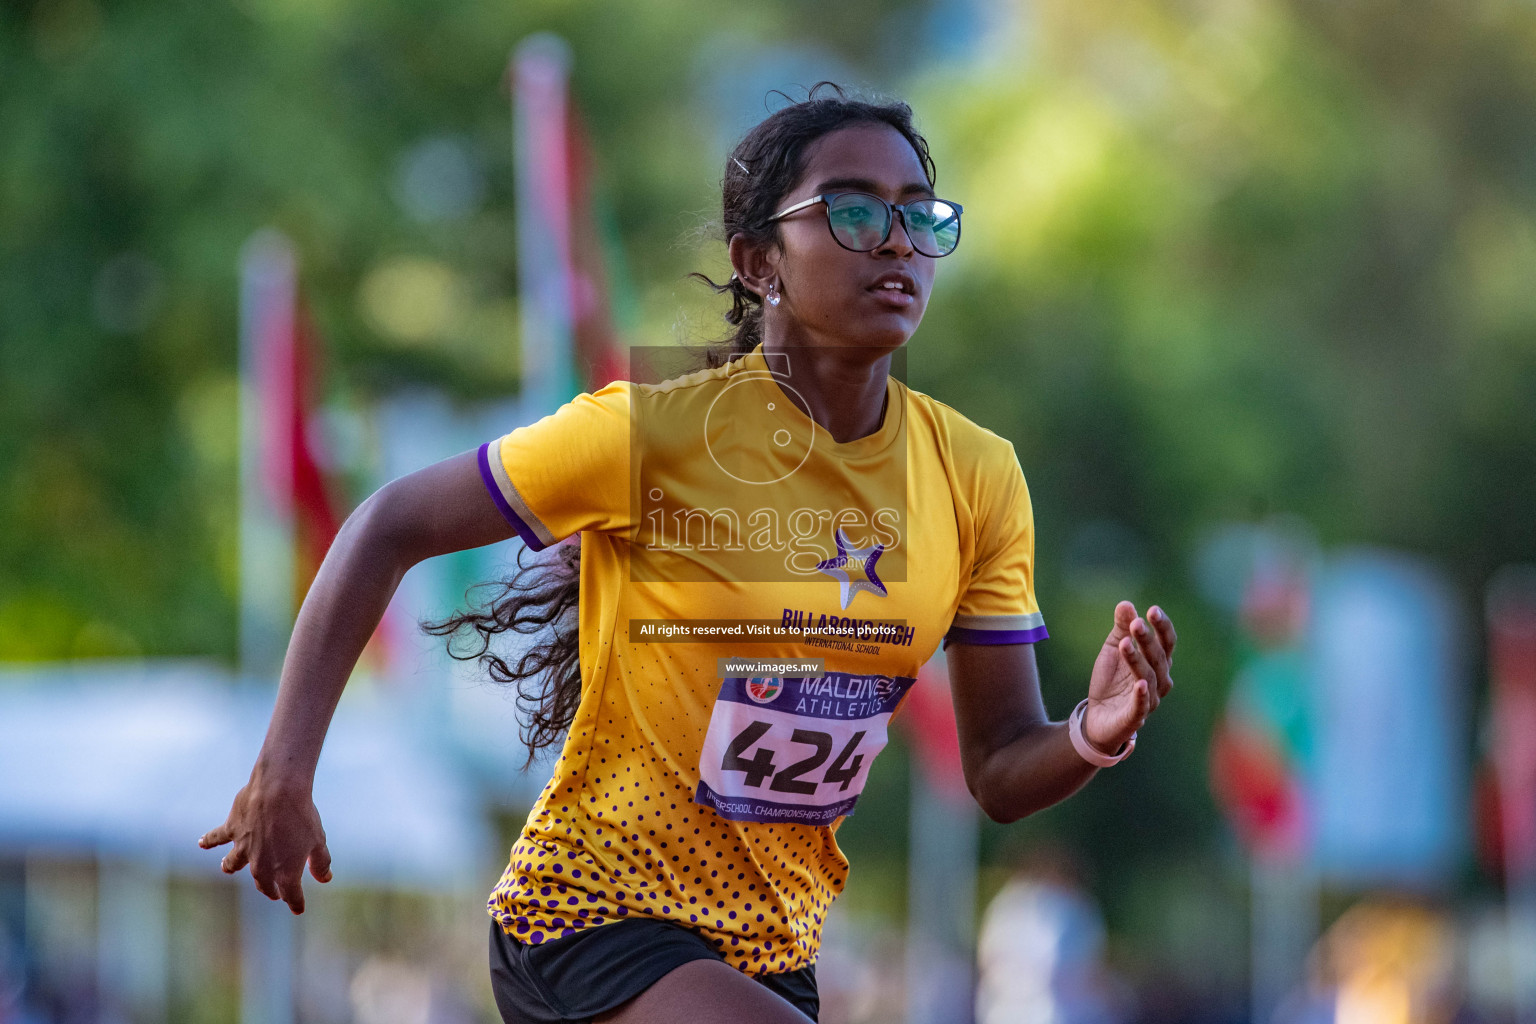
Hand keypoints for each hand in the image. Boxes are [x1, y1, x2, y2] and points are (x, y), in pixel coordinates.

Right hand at [198, 774, 331, 913]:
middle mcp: (261, 865)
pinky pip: (217, 838)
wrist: (279, 793)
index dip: (296, 903)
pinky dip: (209, 841)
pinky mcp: (232, 830)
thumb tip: (325, 879)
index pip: (291, 895)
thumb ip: (321, 864)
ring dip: (230, 867)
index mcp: (285, 873)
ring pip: (233, 864)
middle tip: (273, 892)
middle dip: (269, 889)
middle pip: (264, 882)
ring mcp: (243, 849)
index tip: (298, 909)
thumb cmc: (302, 817)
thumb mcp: (319, 842)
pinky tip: (202, 843)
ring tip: (227, 868)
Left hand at [1083, 601, 1176, 753]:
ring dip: (1137, 660)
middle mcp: (1159, 680)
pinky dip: (1142, 695)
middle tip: (1136, 623)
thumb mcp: (1113, 649)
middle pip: (1157, 658)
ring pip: (1148, 678)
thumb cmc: (1112, 681)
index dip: (1162, 627)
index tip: (1153, 610)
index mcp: (1157, 662)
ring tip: (1124, 644)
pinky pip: (1141, 705)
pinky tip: (1139, 684)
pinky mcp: (1135, 717)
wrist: (1098, 716)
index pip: (1166, 643)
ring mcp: (1150, 700)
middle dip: (1147, 640)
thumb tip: (1126, 604)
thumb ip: (1121, 628)